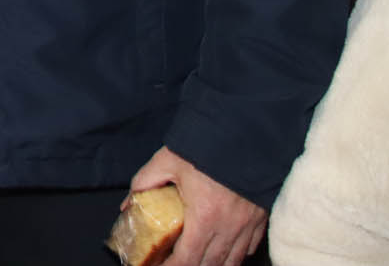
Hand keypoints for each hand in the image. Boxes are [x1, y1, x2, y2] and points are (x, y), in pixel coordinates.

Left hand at [127, 147, 266, 265]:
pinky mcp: (260, 220)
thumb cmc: (206, 148)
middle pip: (210, 264)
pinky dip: (234, 256)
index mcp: (204, 216)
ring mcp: (247, 226)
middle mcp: (228, 227)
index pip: (187, 257)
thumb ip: (144, 182)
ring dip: (213, 265)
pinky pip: (248, 249)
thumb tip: (128, 204)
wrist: (245, 135)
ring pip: (232, 261)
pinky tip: (222, 252)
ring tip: (196, 262)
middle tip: (173, 264)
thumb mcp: (167, 161)